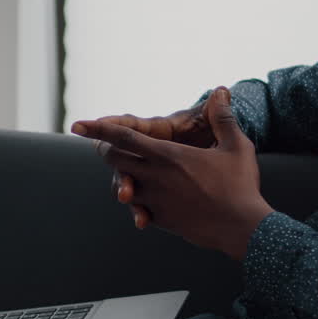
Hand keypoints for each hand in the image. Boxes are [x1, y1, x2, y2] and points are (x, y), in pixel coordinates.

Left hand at [72, 88, 272, 260]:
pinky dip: (139, 203)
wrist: (241, 228)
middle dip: (107, 151)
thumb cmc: (240, 185)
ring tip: (127, 175)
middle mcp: (154, 178)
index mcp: (167, 156)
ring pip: (123, 187)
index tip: (76, 124)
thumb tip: (220, 90)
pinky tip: (147, 201)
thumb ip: (223, 117)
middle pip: (116, 161)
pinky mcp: (160, 220)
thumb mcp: (235, 146)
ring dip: (122, 179)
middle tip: (105, 145)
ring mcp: (155, 201)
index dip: (98, 129)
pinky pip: (140, 209)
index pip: (124, 138)